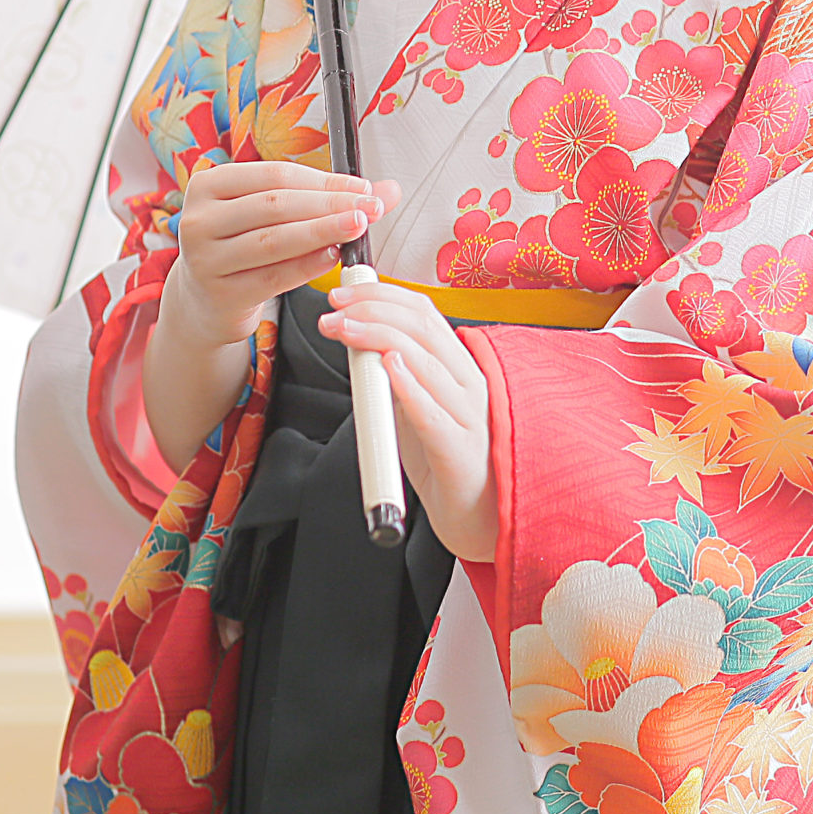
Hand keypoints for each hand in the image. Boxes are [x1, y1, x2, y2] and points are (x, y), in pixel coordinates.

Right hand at [144, 164, 398, 474]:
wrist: (208, 299)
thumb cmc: (246, 244)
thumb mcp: (274, 214)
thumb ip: (326, 197)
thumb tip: (388, 189)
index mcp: (209, 185)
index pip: (276, 175)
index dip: (324, 181)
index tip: (363, 188)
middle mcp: (198, 219)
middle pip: (275, 205)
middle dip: (329, 205)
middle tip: (370, 207)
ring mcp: (204, 259)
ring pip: (273, 240)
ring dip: (322, 232)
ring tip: (358, 227)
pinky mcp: (220, 294)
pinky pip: (272, 277)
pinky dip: (307, 265)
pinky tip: (333, 256)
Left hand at [320, 281, 498, 561]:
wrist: (478, 521)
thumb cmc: (446, 465)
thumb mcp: (417, 411)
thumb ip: (398, 379)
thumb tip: (361, 346)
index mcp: (461, 370)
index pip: (426, 314)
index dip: (383, 295)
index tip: (344, 292)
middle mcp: (471, 385)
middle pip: (424, 328)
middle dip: (373, 308)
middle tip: (334, 308)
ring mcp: (470, 417)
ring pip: (428, 361)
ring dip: (378, 337)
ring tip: (343, 329)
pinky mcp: (460, 452)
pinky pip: (434, 413)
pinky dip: (410, 386)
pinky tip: (389, 367)